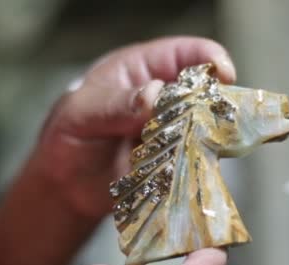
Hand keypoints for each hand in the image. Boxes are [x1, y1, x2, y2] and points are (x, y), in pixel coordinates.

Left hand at [35, 36, 235, 219]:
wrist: (64, 189)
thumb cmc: (66, 139)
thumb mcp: (80, 114)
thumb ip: (113, 104)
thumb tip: (154, 95)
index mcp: (140, 70)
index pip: (183, 53)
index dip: (208, 57)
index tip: (224, 74)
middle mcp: (163, 98)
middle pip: (204, 90)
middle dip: (214, 102)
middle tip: (213, 121)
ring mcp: (172, 131)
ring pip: (205, 127)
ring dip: (208, 138)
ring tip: (199, 150)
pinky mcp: (175, 163)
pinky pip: (197, 160)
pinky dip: (199, 165)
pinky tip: (192, 171)